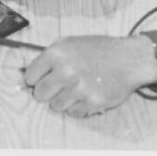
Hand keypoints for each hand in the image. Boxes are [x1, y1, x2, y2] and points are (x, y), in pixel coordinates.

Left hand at [23, 35, 156, 116]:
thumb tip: (27, 71)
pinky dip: (78, 107)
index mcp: (57, 53)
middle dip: (47, 92)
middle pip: (40, 94)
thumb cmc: (99, 49)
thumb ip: (49, 55)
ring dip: (63, 100)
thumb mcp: (70, 42)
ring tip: (76, 88)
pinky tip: (87, 94)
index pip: (30, 76)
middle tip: (59, 86)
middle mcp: (66, 71)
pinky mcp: (92, 103)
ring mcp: (79, 89)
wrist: (129, 59)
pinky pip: (73, 113)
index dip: (36, 79)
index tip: (43, 78)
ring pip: (55, 106)